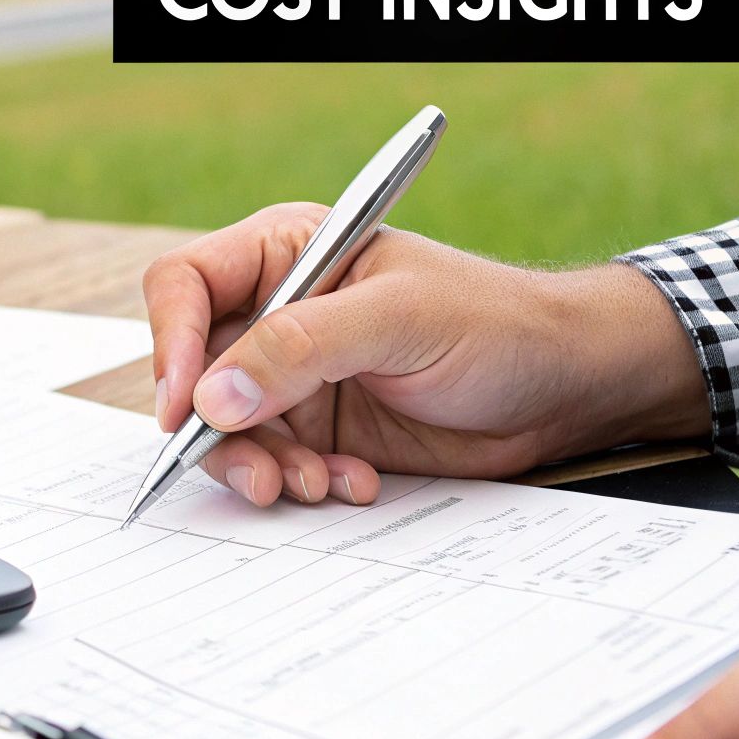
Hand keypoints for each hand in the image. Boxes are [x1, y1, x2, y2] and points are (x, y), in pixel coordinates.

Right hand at [143, 202, 709, 504]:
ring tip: (314, 484)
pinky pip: (274, 464)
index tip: (185, 404)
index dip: (173, 340)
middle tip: (257, 472)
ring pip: (225, 428)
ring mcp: (293, 376)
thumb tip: (212, 394)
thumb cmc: (497, 322)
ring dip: (261, 466)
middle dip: (216, 429)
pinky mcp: (317, 430)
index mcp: (284, 254)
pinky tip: (352, 482)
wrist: (566, 388)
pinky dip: (302, 483)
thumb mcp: (400, 320)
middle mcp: (276, 313)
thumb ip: (301, 348)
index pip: (186, 285)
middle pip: (194, 369)